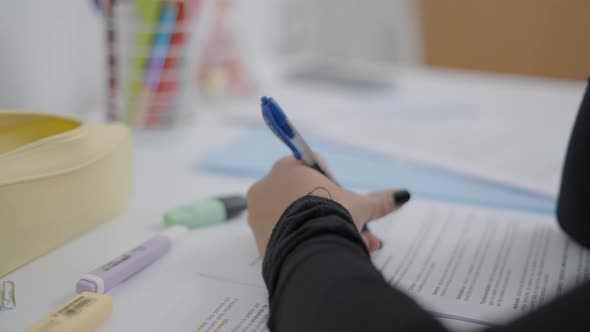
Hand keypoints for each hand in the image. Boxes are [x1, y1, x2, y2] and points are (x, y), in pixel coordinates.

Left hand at [246, 156, 409, 255]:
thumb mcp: (359, 207)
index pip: (312, 169)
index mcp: (287, 167)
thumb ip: (379, 200)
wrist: (309, 251)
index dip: (333, 187)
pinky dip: (304, 243)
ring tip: (347, 245)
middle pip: (305, 197)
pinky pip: (285, 237)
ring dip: (323, 230)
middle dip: (334, 215)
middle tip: (354, 230)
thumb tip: (403, 195)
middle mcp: (267, 186)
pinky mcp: (257, 238)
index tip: (344, 203)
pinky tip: (325, 252)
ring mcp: (258, 213)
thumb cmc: (332, 217)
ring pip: (296, 219)